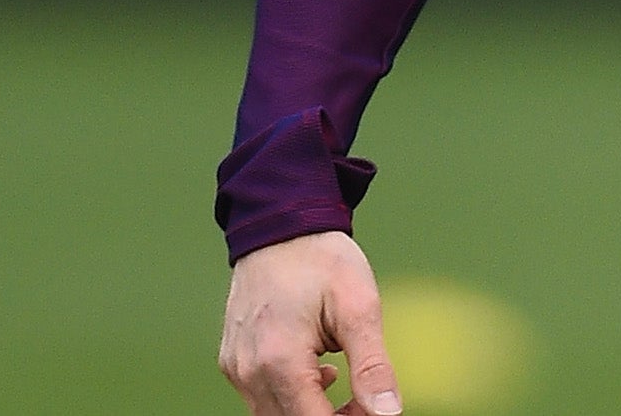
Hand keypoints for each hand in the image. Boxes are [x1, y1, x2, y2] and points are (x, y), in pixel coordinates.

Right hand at [219, 230, 401, 415]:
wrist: (281, 224)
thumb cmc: (322, 259)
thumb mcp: (359, 307)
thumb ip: (372, 366)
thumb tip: (388, 413)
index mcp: (280, 361)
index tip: (373, 409)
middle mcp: (249, 371)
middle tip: (363, 399)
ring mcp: (236, 367)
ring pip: (273, 415)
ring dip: (309, 409)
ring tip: (339, 377)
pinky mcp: (232, 361)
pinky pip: (260, 397)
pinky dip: (290, 395)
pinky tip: (317, 370)